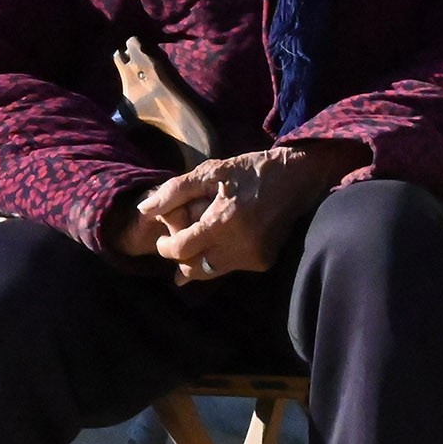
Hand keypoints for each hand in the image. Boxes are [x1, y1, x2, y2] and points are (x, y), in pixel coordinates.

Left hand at [131, 141, 367, 282]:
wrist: (298, 178)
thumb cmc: (251, 170)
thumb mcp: (211, 171)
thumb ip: (174, 191)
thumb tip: (144, 210)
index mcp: (224, 221)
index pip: (181, 249)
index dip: (165, 245)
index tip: (163, 237)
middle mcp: (240, 245)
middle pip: (192, 269)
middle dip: (179, 257)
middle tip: (177, 241)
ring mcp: (254, 257)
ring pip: (210, 273)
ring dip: (197, 261)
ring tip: (196, 243)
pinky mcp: (264, 261)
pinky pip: (230, 269)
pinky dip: (219, 259)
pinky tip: (219, 243)